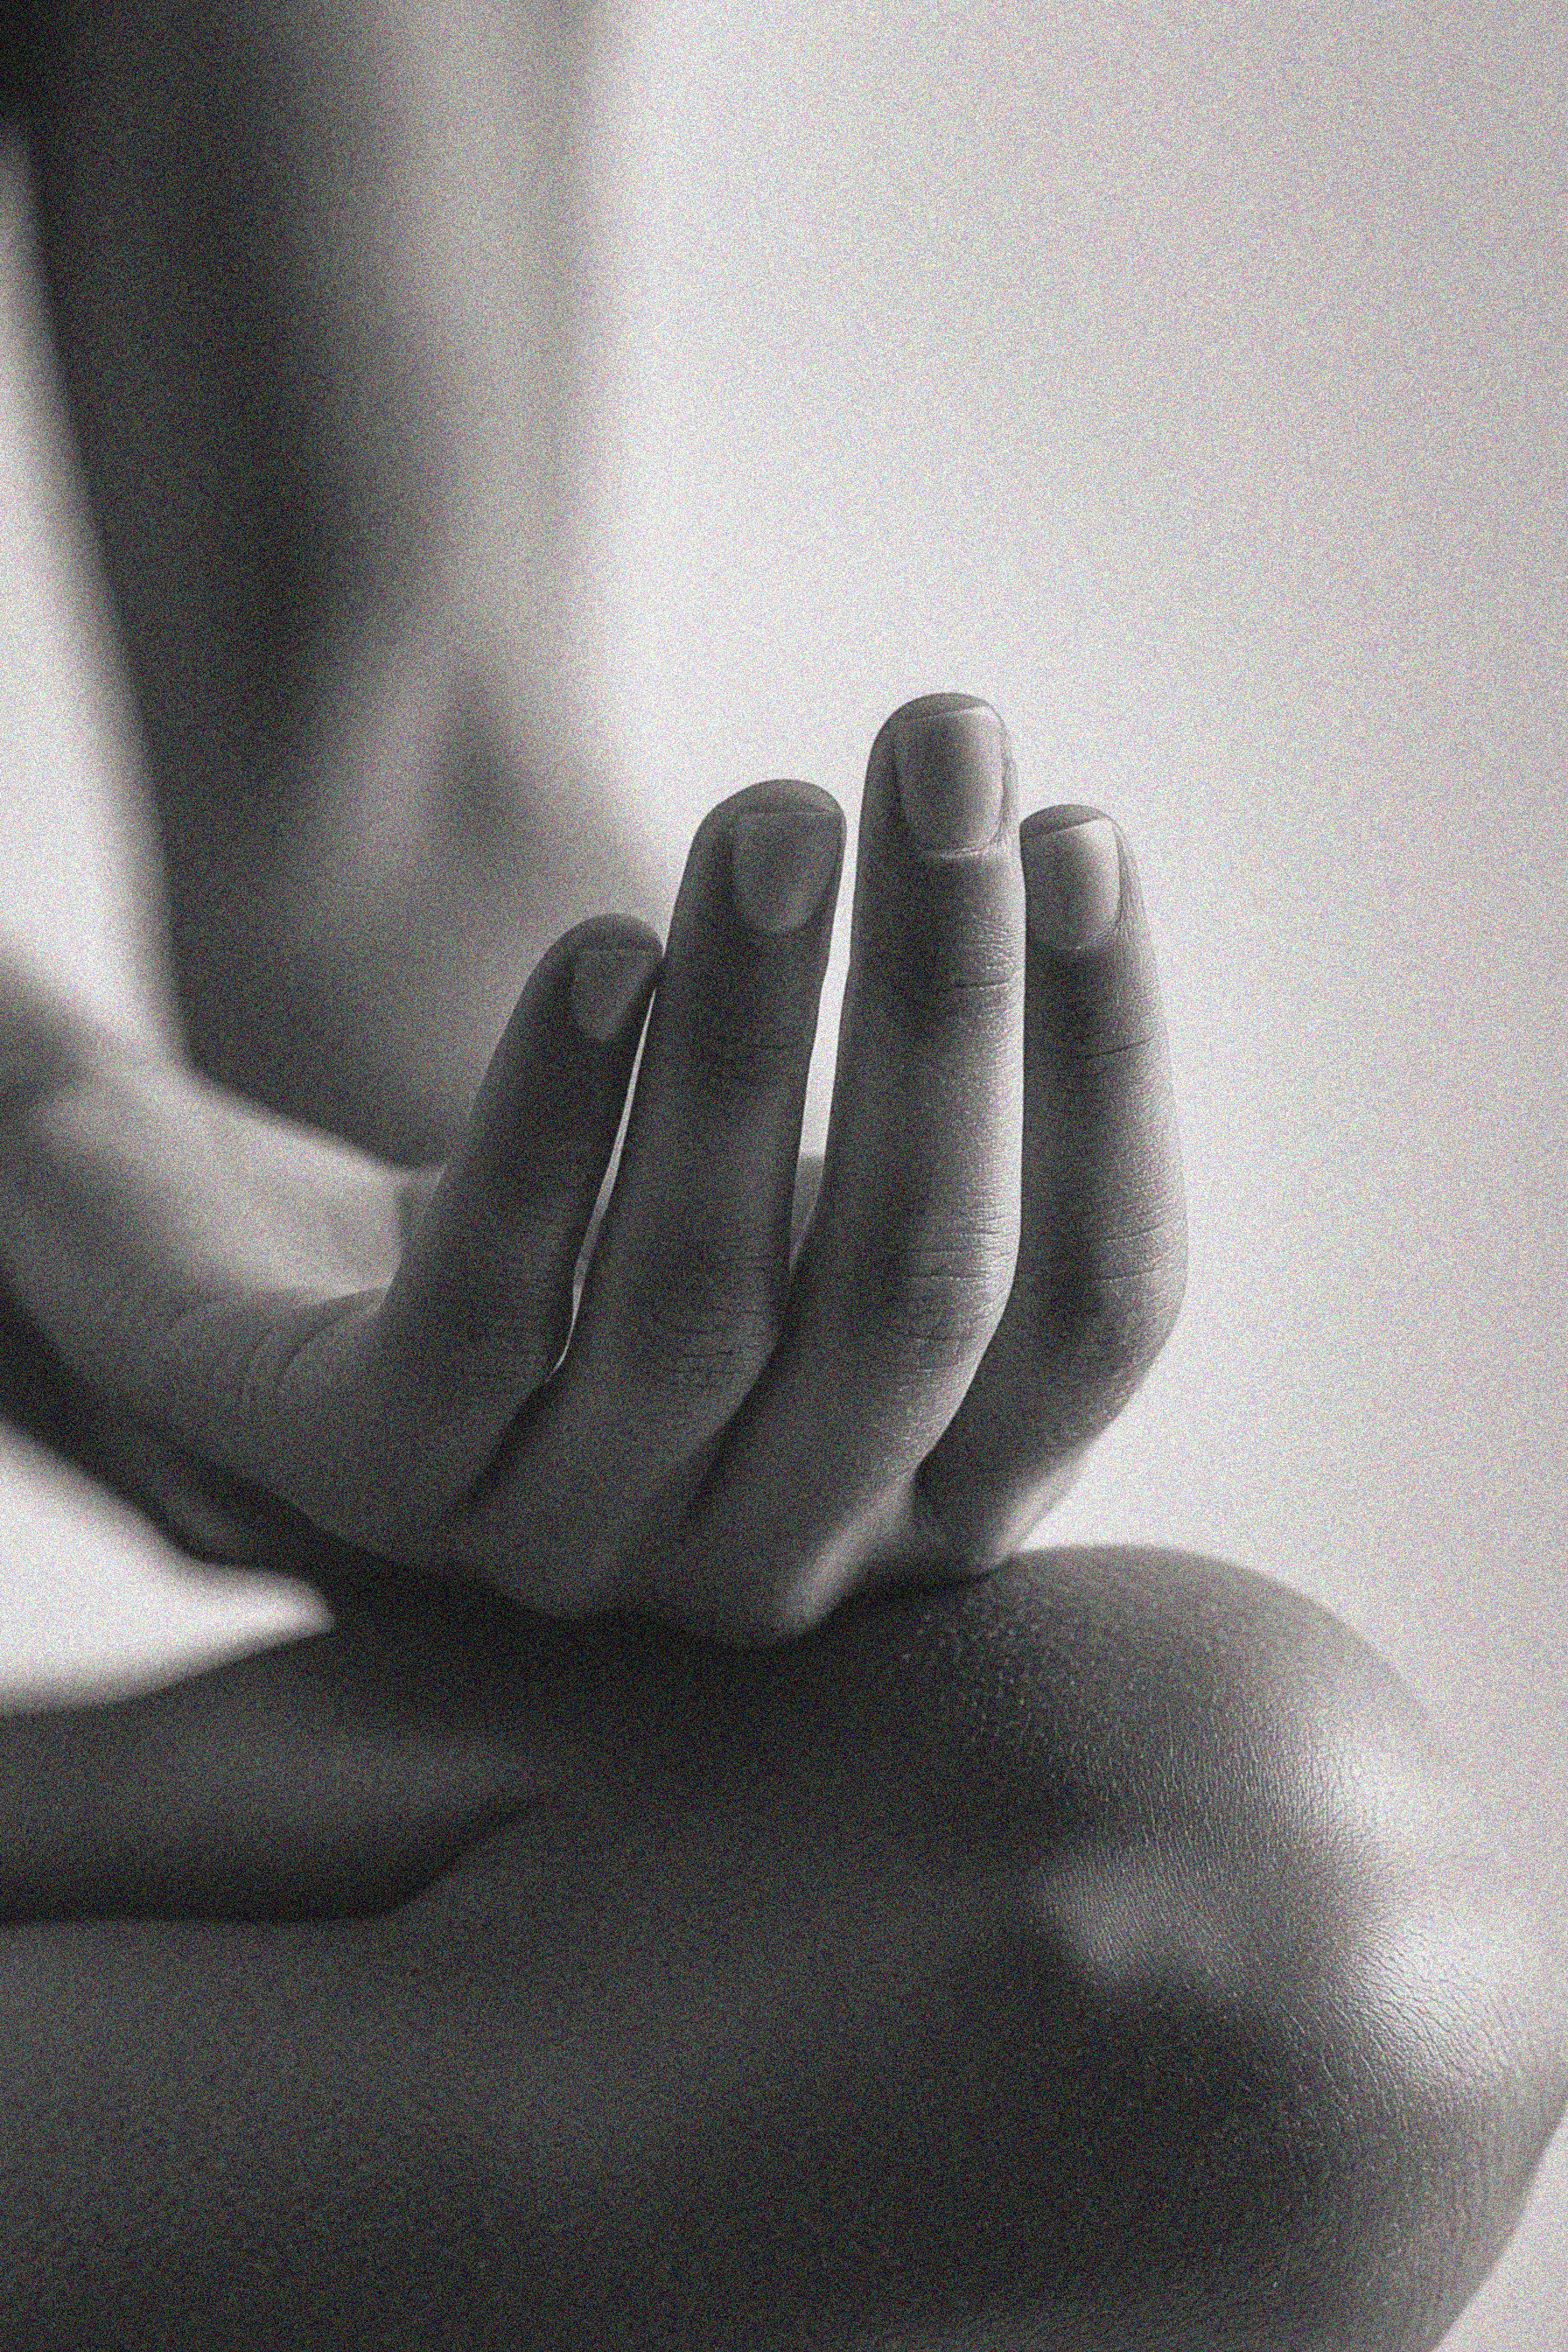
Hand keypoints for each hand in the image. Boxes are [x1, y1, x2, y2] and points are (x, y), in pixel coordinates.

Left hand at [0, 694, 1184, 1641]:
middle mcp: (779, 1560)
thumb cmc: (606, 1222)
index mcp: (934, 1496)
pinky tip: (606, 952)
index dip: (1107, 1075)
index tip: (1080, 837)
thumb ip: (941, 1116)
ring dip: (754, 1033)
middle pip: (915, 1297)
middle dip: (944, 1004)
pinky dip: (560, 1124)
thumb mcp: (803, 1190)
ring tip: (777, 811)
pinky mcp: (380, 1484)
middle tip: (942, 751)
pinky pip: (490, 1309)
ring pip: (704, 1302)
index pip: (1089, 1315)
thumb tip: (1063, 860)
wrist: (297, 1292)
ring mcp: (574, 1548)